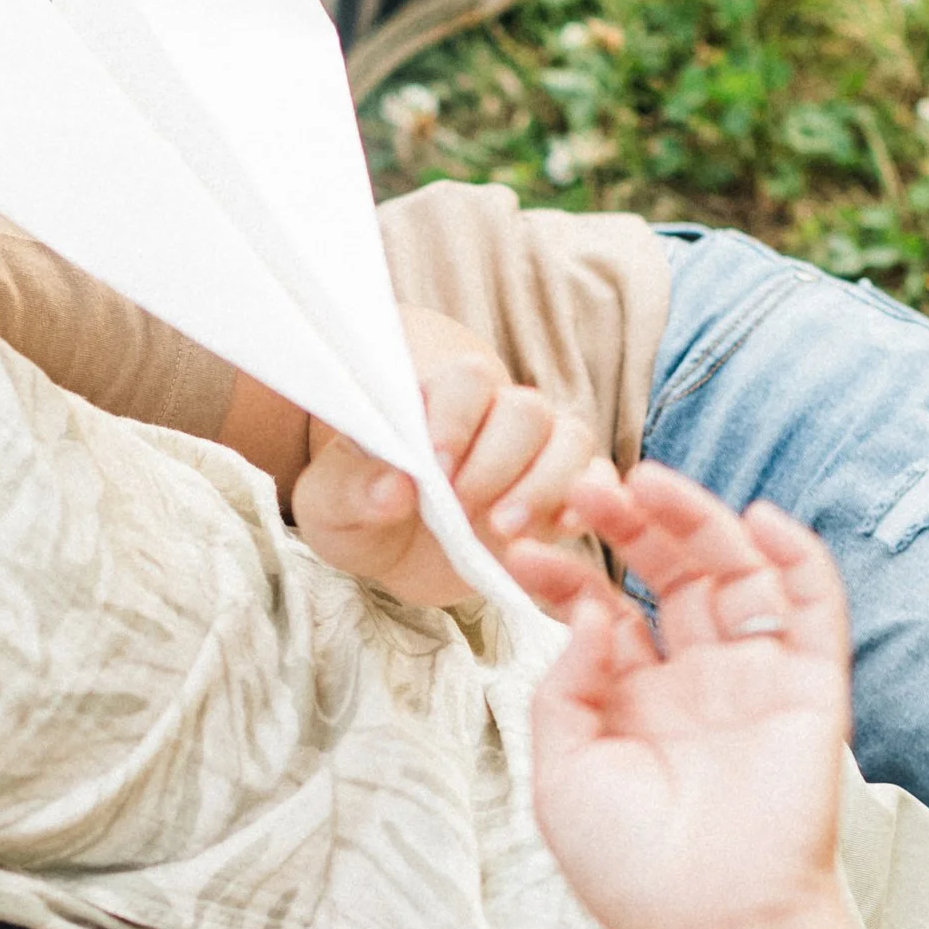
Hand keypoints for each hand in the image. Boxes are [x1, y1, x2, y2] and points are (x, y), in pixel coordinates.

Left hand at [291, 313, 617, 614]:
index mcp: (436, 399)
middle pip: (525, 410)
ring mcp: (535, 451)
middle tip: (465, 510)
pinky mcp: (561, 491)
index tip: (435, 470)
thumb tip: (394, 488)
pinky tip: (564, 528)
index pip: (465, 381)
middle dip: (499, 462)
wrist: (393, 548)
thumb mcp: (330, 504)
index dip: (456, 421)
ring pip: (569, 439)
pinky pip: (598, 480)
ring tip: (505, 530)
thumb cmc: (361, 508)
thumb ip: (351, 489)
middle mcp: (494, 414)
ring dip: (545, 484)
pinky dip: (592, 499)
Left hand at [529, 463, 852, 928]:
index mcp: (631, 705)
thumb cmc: (629, 868)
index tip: (523, 548)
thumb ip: (565, 688)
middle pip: (668, 578)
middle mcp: (693, 685)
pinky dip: (798, 557)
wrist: (710, 924)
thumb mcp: (561, 774)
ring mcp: (752, 681)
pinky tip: (760, 518)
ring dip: (698, 521)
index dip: (567, 575)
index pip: (603, 614)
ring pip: (733, 574)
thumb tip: (589, 614)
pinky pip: (813, 608)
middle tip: (585, 487)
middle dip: (629, 528)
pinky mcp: (810, 688)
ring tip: (648, 482)